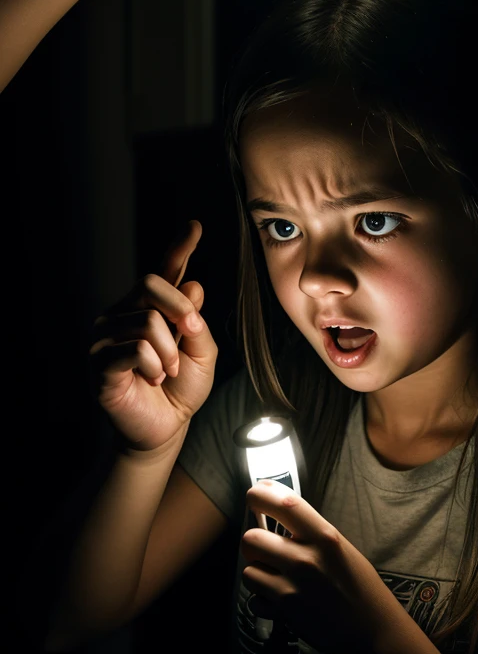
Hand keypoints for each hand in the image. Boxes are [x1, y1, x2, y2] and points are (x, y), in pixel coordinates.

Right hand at [88, 219, 218, 452]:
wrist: (165, 428)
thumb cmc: (181, 389)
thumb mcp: (202, 353)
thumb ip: (197, 321)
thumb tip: (193, 286)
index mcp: (150, 307)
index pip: (165, 270)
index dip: (179, 246)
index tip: (195, 226)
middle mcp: (123, 313)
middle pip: (150, 284)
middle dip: (180, 309)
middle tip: (191, 334)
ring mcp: (106, 335)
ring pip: (146, 320)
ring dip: (169, 351)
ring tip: (167, 371)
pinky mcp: (99, 361)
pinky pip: (134, 348)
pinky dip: (153, 365)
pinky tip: (152, 378)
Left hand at [241, 479, 397, 653]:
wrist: (371, 625)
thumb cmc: (357, 582)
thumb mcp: (339, 545)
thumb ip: (309, 529)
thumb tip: (276, 510)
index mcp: (323, 535)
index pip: (282, 502)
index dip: (260, 494)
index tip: (255, 495)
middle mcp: (306, 558)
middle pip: (251, 538)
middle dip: (254, 543)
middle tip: (266, 549)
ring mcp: (293, 587)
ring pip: (248, 571)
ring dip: (258, 573)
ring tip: (274, 576)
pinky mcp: (284, 614)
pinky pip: (254, 600)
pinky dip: (262, 600)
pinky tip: (279, 599)